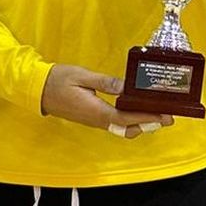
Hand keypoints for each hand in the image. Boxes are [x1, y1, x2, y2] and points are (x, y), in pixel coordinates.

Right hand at [40, 64, 173, 137]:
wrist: (38, 90)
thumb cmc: (58, 80)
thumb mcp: (82, 76)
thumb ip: (105, 82)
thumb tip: (126, 86)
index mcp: (95, 111)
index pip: (126, 118)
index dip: (147, 118)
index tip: (164, 115)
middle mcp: (97, 120)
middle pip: (128, 129)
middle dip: (149, 124)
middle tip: (168, 117)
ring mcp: (95, 121)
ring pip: (123, 129)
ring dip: (141, 124)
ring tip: (157, 115)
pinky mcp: (93, 118)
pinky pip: (116, 124)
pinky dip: (130, 121)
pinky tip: (137, 112)